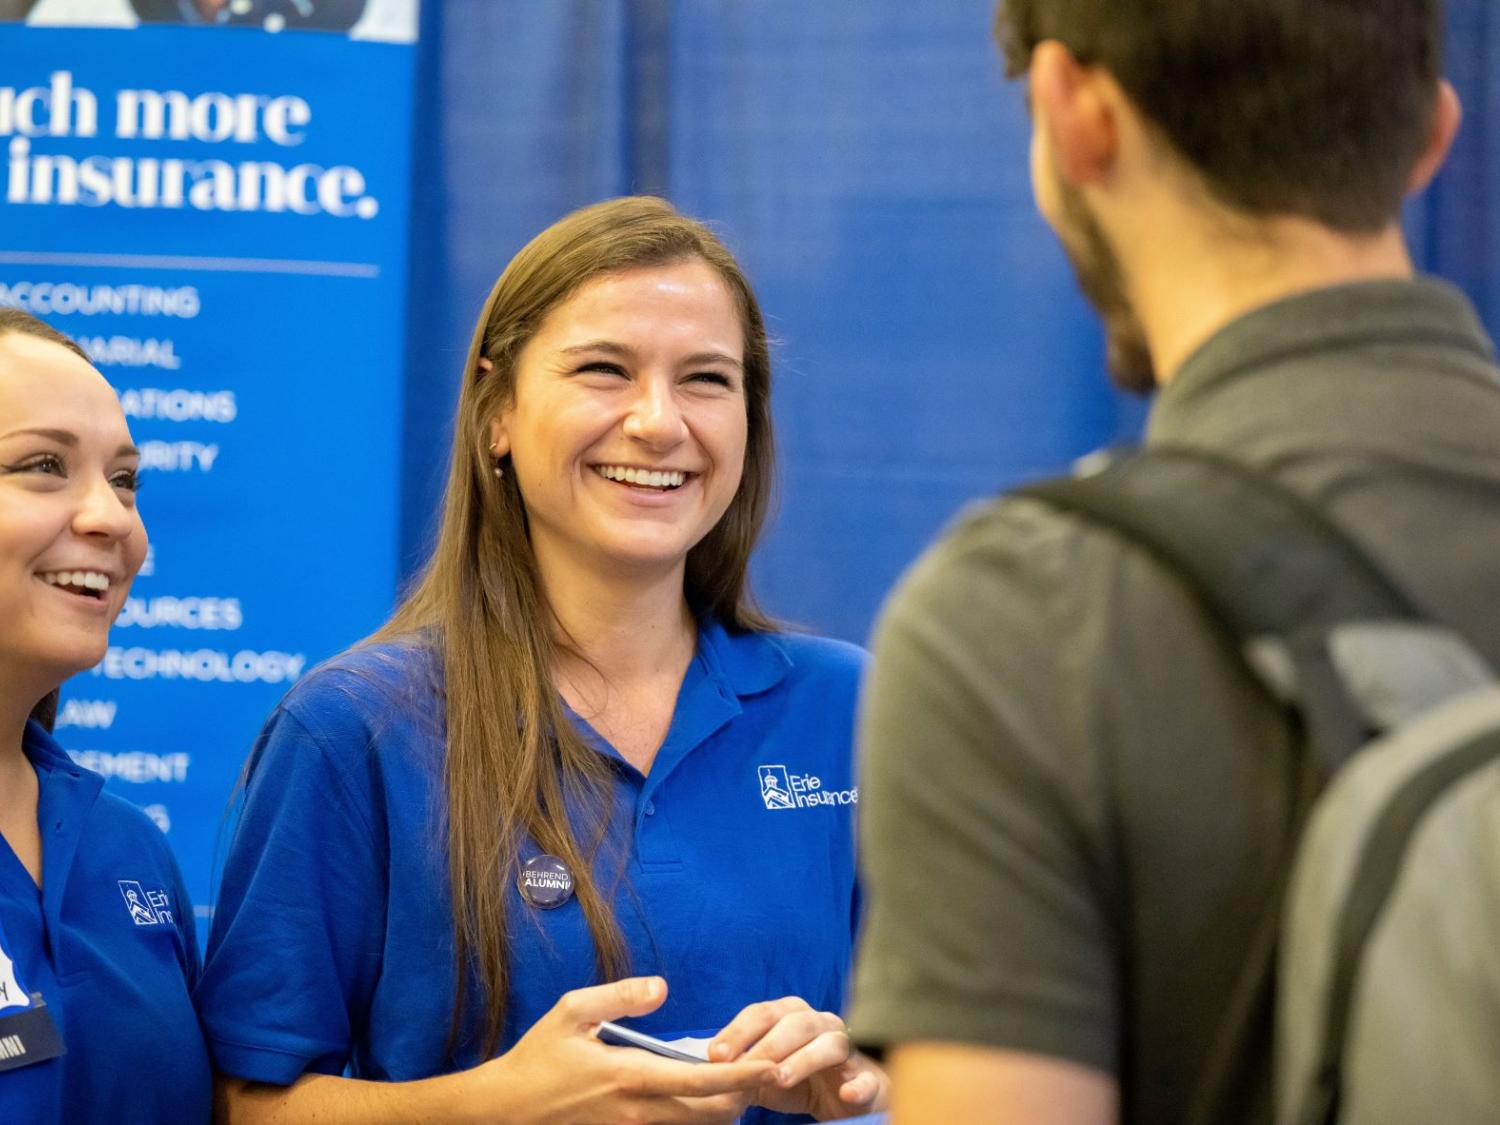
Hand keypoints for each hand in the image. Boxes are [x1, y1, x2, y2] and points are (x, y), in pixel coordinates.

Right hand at [476, 976, 776, 1124]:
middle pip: (712, 1113)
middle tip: (764, 1069)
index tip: (773, 1063)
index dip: (744, 1073)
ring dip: (722, 1108)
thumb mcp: (572, 1011)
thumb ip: (622, 996)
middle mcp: (639, 1112)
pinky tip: (698, 1097)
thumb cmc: (539, 1058)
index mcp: (630, 1075)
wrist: (506, 1111)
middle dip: (743, 1094)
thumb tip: (663, 987)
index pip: (702, 1078)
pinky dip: (695, 1118)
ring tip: (738, 1082)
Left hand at [708, 997, 889, 1119]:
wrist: (847, 1097)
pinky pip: (867, 1078)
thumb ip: (743, 1068)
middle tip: (741, 1068)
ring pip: (830, 1044)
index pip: (763, 1012)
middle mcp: (822, 1024)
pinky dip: (858, 1085)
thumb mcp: (766, 1074)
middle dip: (766, 1044)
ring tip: (779, 1079)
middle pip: (796, 1022)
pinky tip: (847, 1093)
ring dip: (804, 1060)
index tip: (714, 1054)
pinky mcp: (870, 1078)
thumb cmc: (801, 1078)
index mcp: (794, 1017)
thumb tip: (705, 1071)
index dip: (738, 1030)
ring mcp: (849, 1049)